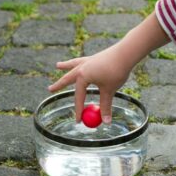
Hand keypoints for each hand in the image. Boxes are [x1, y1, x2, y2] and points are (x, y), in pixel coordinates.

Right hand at [48, 12, 168, 123]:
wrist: (125, 53)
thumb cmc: (116, 72)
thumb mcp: (109, 90)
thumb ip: (106, 105)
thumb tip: (106, 122)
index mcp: (83, 76)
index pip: (78, 96)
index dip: (78, 110)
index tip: (78, 121)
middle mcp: (82, 68)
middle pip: (68, 78)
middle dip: (59, 85)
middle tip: (49, 89)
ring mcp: (89, 61)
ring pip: (74, 65)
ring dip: (65, 66)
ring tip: (57, 65)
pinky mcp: (96, 58)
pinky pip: (83, 61)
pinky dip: (78, 62)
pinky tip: (80, 62)